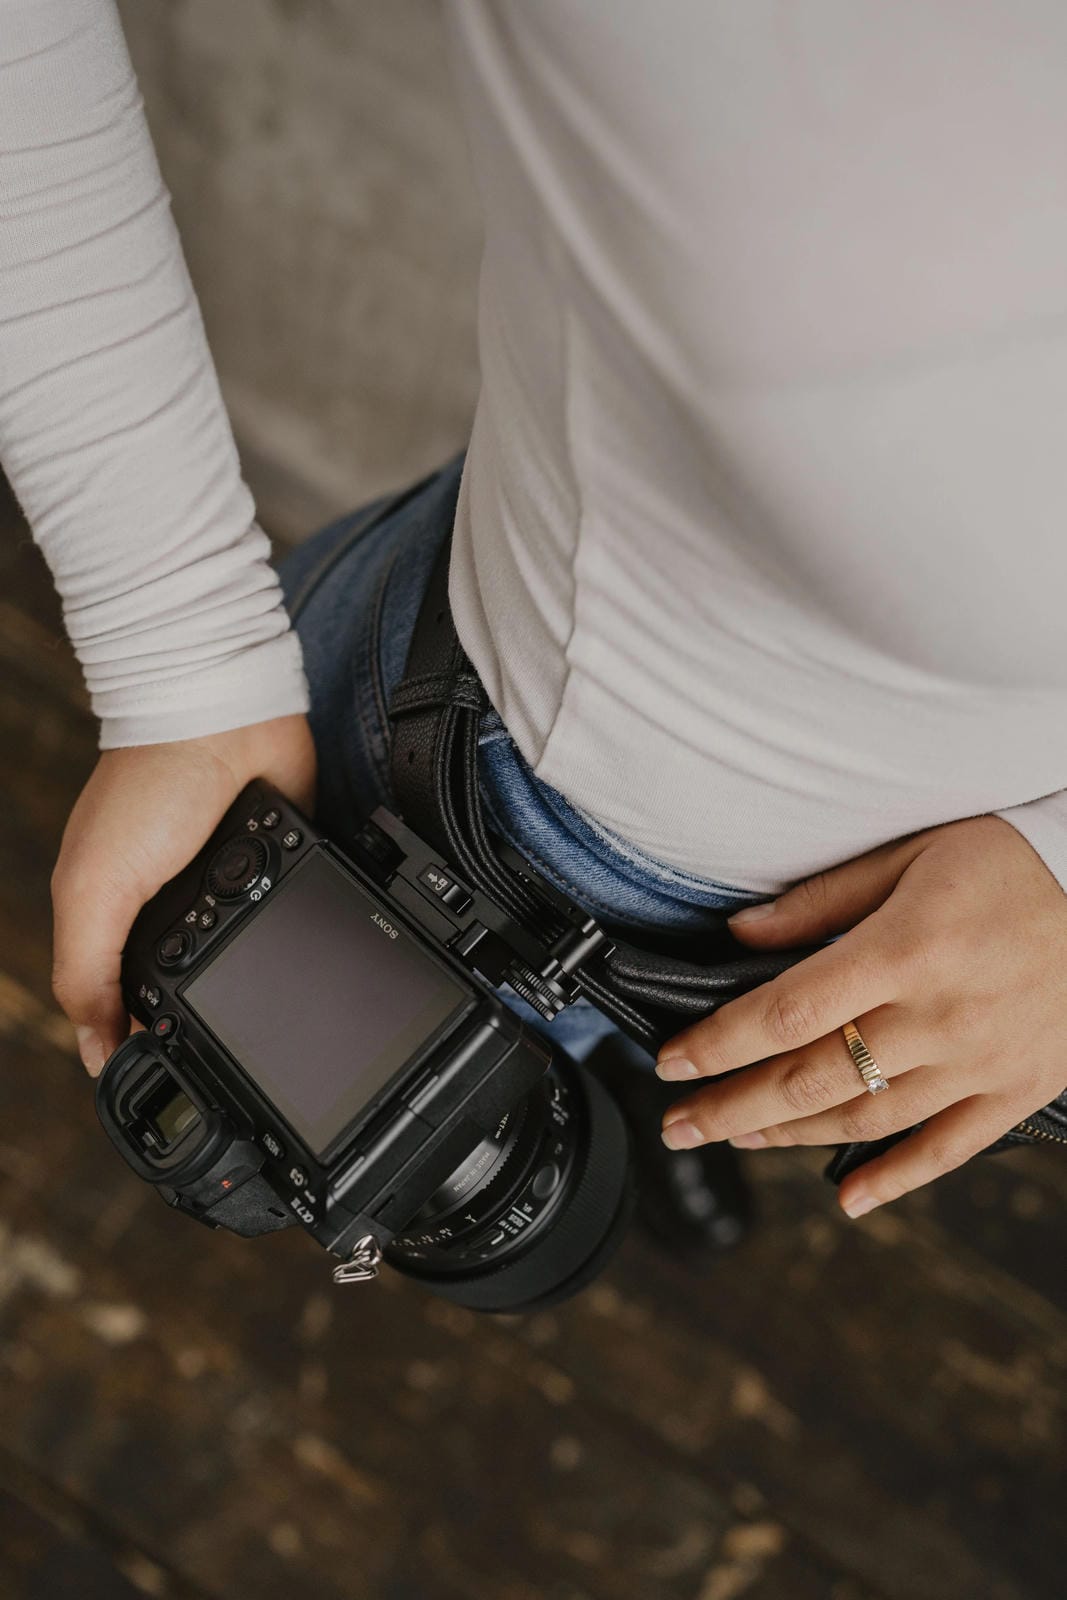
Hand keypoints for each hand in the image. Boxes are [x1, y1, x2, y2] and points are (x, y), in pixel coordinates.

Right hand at [52, 714, 315, 1074]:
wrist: (222, 717)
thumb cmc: (146, 788)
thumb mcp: (94, 888)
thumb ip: (86, 971)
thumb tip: (97, 1052)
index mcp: (114, 916)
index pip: (123, 1000)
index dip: (143, 1041)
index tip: (170, 1079)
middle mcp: (168, 907)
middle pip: (189, 988)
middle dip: (208, 1012)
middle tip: (231, 1043)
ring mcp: (225, 889)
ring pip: (243, 960)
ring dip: (252, 972)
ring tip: (267, 992)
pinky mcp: (274, 870)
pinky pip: (286, 919)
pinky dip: (289, 929)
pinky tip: (296, 943)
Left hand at [653, 816, 1066, 1217]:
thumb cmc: (1009, 861)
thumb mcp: (911, 854)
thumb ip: (822, 899)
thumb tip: (740, 934)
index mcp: (905, 950)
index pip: (786, 1012)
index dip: (719, 1044)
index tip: (670, 1063)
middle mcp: (939, 1016)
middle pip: (811, 1077)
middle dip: (731, 1107)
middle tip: (675, 1124)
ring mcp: (981, 1061)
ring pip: (867, 1119)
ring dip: (789, 1137)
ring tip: (735, 1138)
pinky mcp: (1019, 1089)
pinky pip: (949, 1149)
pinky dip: (894, 1179)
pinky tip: (846, 1197)